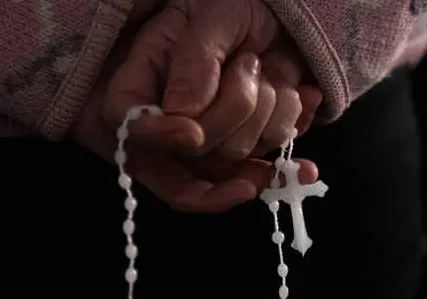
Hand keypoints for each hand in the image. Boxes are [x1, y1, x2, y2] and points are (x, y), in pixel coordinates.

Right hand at [107, 0, 323, 158]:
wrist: (277, 14)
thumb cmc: (232, 5)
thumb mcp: (210, 17)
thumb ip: (194, 61)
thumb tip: (183, 111)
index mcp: (143, 83)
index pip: (130, 126)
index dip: (157, 139)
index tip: (192, 134)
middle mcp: (170, 121)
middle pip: (189, 155)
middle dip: (230, 114)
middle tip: (249, 62)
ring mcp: (210, 139)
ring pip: (233, 155)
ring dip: (265, 107)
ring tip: (264, 65)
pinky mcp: (247, 146)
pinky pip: (269, 152)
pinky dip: (290, 117)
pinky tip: (296, 89)